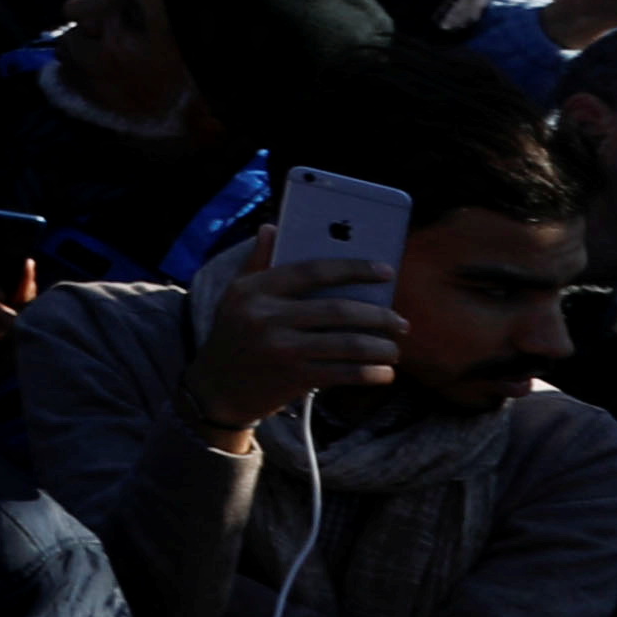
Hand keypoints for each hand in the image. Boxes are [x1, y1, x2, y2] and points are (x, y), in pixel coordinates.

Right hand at [184, 246, 402, 437]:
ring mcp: (280, 348)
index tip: (386, 271)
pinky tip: (384, 373)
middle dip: (379, 316)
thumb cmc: (234, 336)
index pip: (313, 271)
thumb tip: (271, 228)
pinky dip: (370, 373)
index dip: (354, 268)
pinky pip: (343, 372)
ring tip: (394, 349)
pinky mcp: (292, 377)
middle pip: (338, 310)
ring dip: (380, 347)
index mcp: (255, 289)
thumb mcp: (236, 295)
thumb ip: (257, 261)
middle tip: (400, 322)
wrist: (216, 388)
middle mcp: (266, 316)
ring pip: (347, 344)